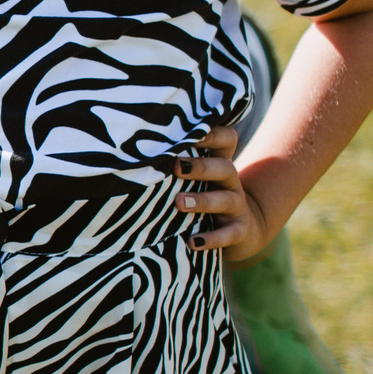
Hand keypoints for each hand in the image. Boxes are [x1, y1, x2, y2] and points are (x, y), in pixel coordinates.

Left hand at [173, 124, 275, 263]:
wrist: (242, 230)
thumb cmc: (205, 196)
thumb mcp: (197, 178)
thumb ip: (176, 164)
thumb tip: (130, 150)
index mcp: (220, 163)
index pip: (227, 140)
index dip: (213, 134)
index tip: (190, 131)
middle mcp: (230, 182)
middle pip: (224, 167)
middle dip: (201, 167)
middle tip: (176, 167)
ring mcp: (237, 206)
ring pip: (226, 199)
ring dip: (202, 201)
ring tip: (179, 202)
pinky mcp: (239, 230)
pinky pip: (229, 234)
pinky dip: (212, 238)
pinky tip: (193, 242)